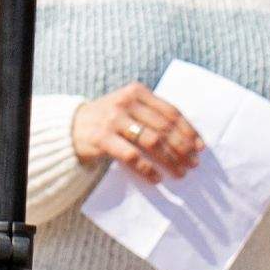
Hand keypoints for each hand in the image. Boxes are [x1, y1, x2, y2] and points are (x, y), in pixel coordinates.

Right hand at [71, 83, 203, 183]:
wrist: (70, 127)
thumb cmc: (107, 120)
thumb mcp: (128, 108)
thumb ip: (151, 114)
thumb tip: (187, 138)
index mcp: (137, 92)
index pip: (170, 111)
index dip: (188, 130)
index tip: (200, 147)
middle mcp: (126, 102)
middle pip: (164, 127)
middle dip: (183, 148)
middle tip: (193, 164)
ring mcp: (113, 119)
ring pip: (152, 141)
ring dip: (170, 159)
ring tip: (180, 172)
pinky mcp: (102, 138)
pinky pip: (132, 156)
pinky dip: (147, 169)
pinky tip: (156, 178)